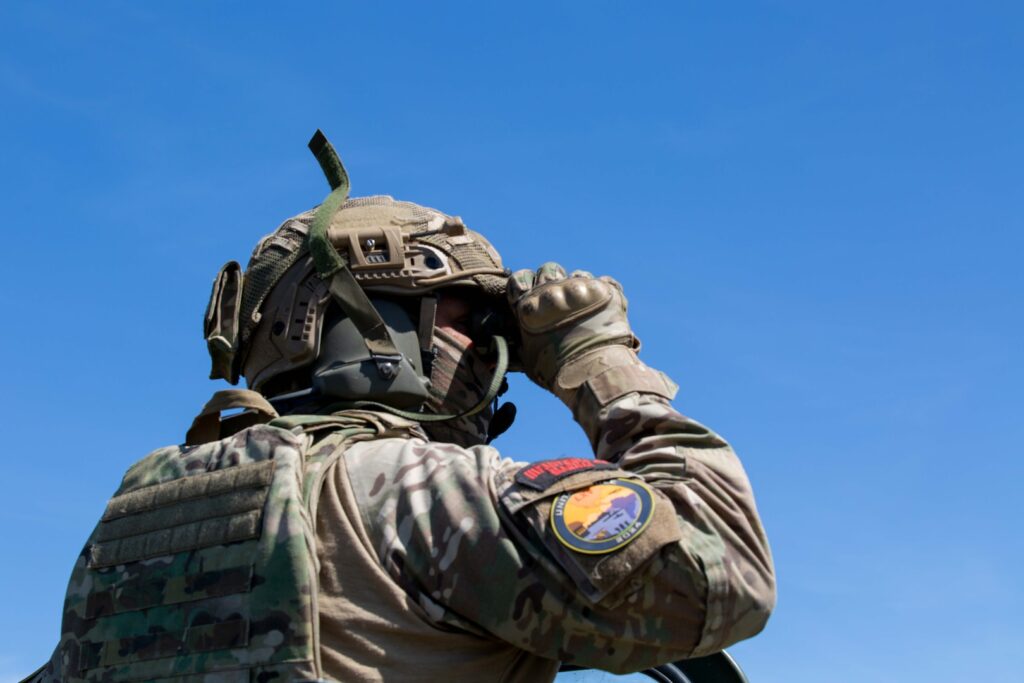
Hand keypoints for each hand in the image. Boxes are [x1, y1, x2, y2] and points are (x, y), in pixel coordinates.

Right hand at [506, 262, 637, 390]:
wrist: (591, 372)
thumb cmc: (556, 371)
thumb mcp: (528, 358)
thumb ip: (519, 344)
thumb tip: (510, 347)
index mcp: (530, 306)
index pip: (520, 278)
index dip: (525, 283)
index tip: (530, 292)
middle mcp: (552, 292)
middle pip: (548, 269)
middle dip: (553, 281)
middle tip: (560, 300)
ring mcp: (579, 288)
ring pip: (576, 274)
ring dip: (578, 286)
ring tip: (585, 306)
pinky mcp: (604, 290)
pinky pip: (604, 281)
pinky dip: (604, 291)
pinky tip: (604, 305)